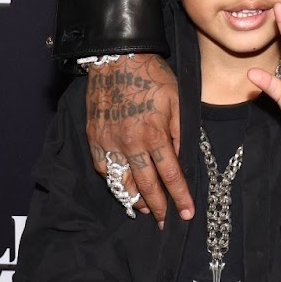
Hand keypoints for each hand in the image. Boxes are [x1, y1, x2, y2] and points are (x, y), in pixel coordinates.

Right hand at [86, 54, 191, 225]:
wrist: (116, 59)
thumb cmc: (151, 76)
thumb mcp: (176, 101)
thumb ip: (180, 132)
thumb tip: (181, 158)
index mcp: (153, 135)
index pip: (170, 176)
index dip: (180, 197)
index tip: (186, 214)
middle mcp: (129, 144)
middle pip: (146, 186)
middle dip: (159, 208)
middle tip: (166, 222)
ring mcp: (108, 143)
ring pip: (122, 183)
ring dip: (136, 199)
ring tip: (147, 209)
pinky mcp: (94, 138)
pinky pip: (104, 168)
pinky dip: (115, 180)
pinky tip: (124, 185)